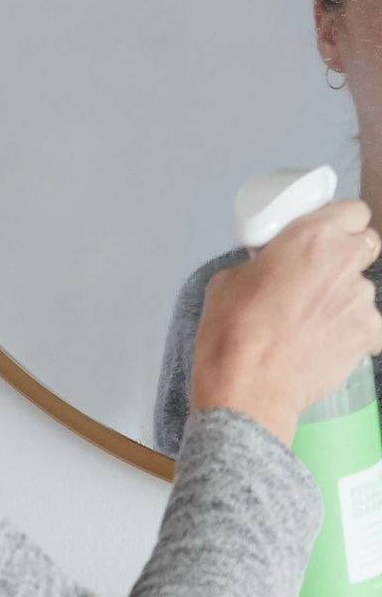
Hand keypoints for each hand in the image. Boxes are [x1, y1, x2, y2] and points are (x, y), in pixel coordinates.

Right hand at [191, 199, 381, 444]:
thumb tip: (267, 270)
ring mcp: (362, 301)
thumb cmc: (234, 333)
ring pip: (362, 288)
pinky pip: (366, 326)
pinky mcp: (369, 336)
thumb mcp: (228, 280)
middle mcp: (344, 263)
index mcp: (310, 237)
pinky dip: (348, 332)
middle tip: (315, 272)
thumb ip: (260, 264)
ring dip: (341, 297)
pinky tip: (321, 343)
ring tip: (308, 320)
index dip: (338, 220)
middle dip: (344, 255)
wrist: (249, 386)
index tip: (323, 232)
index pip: (351, 210)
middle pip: (365, 244)